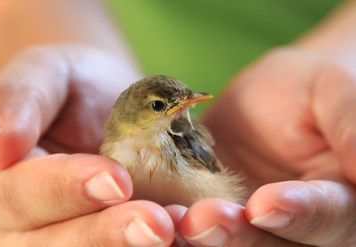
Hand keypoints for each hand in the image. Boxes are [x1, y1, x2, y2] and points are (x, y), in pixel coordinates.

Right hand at [0, 46, 174, 245]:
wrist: (100, 100)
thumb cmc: (69, 85)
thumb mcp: (43, 75)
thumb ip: (21, 100)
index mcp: (7, 183)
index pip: (27, 195)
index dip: (69, 189)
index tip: (117, 179)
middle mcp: (35, 222)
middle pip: (60, 243)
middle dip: (108, 236)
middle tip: (157, 224)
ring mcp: (74, 231)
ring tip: (178, 229)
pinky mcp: (114, 231)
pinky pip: (131, 244)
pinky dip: (162, 243)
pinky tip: (189, 231)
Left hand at [183, 47, 355, 245]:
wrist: (270, 100)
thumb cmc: (309, 92)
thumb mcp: (333, 94)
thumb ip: (350, 127)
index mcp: (338, 201)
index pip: (327, 217)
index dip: (299, 215)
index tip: (265, 204)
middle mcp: (293, 225)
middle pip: (271, 243)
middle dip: (236, 234)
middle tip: (201, 218)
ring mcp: (249, 224)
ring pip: (228, 242)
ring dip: (196, 236)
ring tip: (167, 219)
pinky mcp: (210, 212)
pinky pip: (192, 225)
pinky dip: (172, 224)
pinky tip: (148, 212)